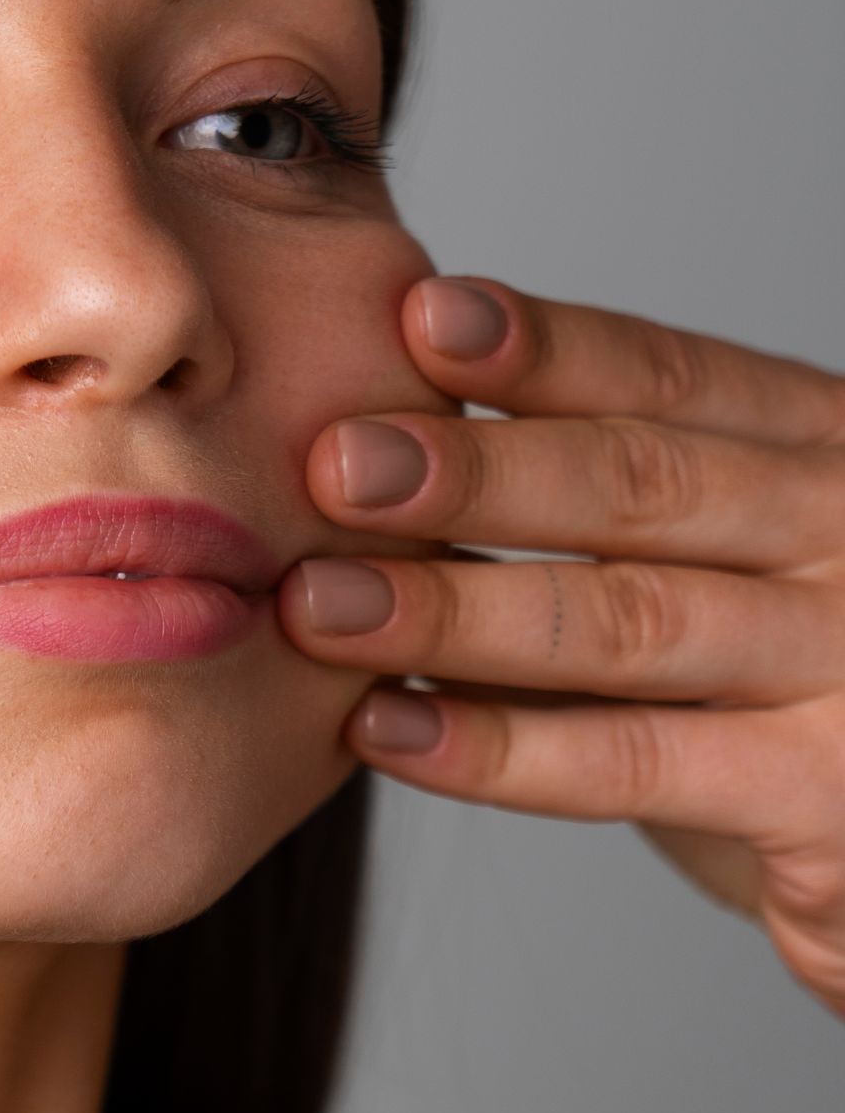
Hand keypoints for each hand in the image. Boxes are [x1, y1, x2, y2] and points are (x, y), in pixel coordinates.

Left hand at [277, 277, 844, 1015]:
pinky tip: (385, 728)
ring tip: (319, 604)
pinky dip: (496, 750)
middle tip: (334, 462)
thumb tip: (381, 438)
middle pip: (643, 485)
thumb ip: (591, 503)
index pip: (670, 378)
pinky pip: (631, 761)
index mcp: (819, 445)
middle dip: (476, 472)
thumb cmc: (778, 686)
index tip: (417, 317)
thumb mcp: (714, 559)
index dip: (543, 348)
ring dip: (455, 612)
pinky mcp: (824, 795)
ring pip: (625, 621)